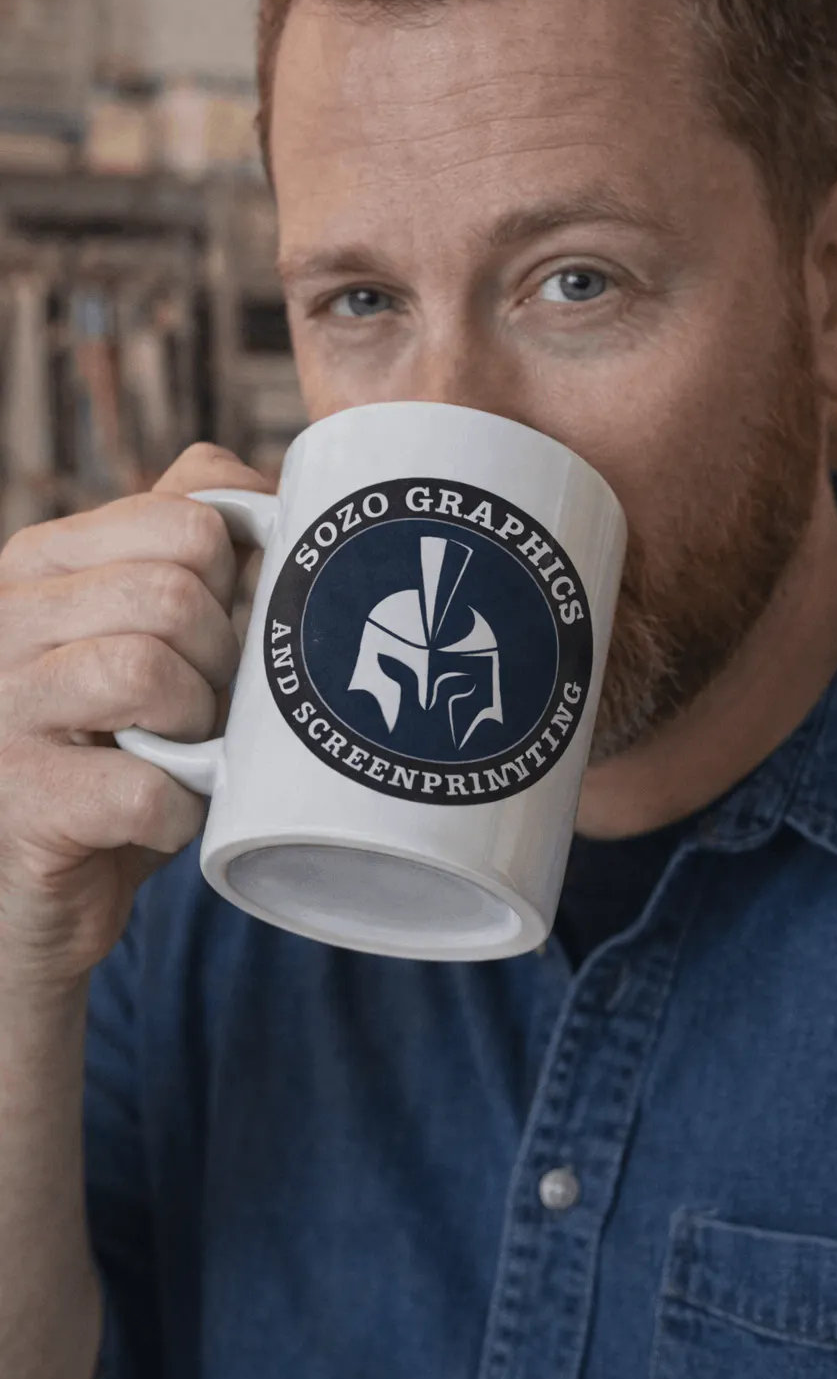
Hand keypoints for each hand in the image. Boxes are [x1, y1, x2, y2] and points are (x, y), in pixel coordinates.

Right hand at [0, 444, 274, 993]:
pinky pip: (142, 786)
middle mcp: (6, 618)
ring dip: (199, 727)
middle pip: (173, 591)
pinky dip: (180, 810)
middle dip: (222, 658)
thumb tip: (269, 489)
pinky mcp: (22, 800)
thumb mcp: (139, 635)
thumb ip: (181, 555)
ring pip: (148, 670)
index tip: (224, 632)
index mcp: (42, 562)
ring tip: (181, 753)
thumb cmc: (113, 749)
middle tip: (205, 708)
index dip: (237, 580)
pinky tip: (163, 814)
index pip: (183, 516)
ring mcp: (2, 707)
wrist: (31, 889)